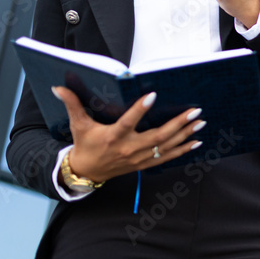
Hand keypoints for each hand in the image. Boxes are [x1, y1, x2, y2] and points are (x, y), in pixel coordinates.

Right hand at [53, 86, 204, 183]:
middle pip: (157, 136)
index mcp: (113, 136)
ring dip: (185, 135)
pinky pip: (167, 157)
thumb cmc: (85, 145)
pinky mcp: (144, 164)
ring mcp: (139, 158)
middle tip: (194, 111)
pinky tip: (196, 141)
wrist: (86, 172)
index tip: (153, 95)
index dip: (140, 109)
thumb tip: (58, 86)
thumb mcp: (78, 125)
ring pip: (166, 146)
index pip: (129, 121)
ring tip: (200, 122)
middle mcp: (129, 148)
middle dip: (178, 123)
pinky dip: (183, 150)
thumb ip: (72, 104)